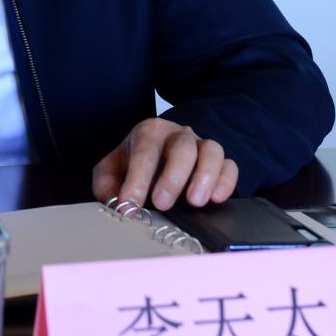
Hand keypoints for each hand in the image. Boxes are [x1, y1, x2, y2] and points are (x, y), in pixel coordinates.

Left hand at [92, 117, 238, 211]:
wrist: (156, 159)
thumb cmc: (132, 166)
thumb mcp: (111, 171)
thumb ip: (106, 184)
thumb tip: (115, 203)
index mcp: (148, 132)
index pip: (144, 152)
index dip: (137, 179)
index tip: (130, 203)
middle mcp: (177, 134)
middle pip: (182, 148)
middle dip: (172, 177)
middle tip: (161, 203)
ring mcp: (200, 146)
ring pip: (211, 151)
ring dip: (205, 177)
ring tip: (195, 202)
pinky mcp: (220, 161)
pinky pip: (229, 165)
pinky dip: (226, 181)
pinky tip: (217, 198)